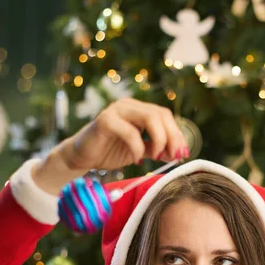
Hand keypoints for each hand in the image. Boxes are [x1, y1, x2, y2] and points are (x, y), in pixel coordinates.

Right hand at [32, 98, 188, 193]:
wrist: (81, 157)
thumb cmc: (109, 152)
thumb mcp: (139, 150)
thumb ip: (156, 149)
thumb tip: (178, 153)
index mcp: (138, 109)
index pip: (164, 115)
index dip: (176, 133)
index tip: (183, 153)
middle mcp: (129, 105)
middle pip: (160, 114)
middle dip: (172, 136)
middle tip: (176, 155)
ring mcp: (117, 110)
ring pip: (149, 117)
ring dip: (159, 139)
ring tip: (156, 156)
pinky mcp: (105, 121)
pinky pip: (130, 132)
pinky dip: (138, 147)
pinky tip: (137, 159)